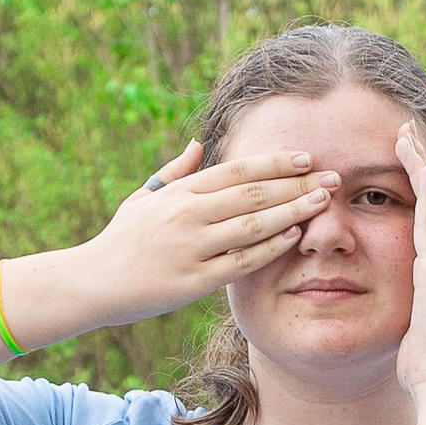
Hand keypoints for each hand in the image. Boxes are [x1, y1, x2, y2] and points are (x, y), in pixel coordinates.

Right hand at [82, 139, 335, 324]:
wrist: (93, 282)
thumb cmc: (122, 239)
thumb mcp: (144, 197)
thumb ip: (176, 171)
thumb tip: (200, 142)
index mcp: (180, 193)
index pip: (237, 171)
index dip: (274, 163)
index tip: (306, 158)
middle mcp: (187, 216)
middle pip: (252, 194)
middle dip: (296, 184)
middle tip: (331, 178)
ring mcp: (192, 248)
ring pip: (252, 225)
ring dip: (292, 211)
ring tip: (323, 202)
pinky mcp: (194, 281)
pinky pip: (241, 261)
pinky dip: (269, 248)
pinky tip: (294, 236)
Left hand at [396, 122, 425, 398]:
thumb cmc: (425, 362)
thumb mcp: (417, 325)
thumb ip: (414, 306)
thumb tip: (411, 305)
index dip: (421, 189)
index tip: (410, 162)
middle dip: (421, 166)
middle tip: (408, 132)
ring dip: (421, 168)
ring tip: (407, 136)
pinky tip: (420, 169)